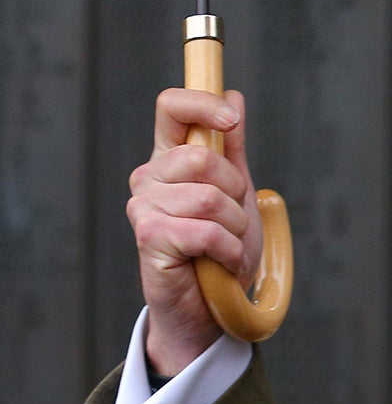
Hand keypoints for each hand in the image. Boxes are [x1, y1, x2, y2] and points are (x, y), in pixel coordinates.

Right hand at [127, 88, 264, 377]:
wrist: (210, 306)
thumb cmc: (221, 248)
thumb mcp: (236, 192)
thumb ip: (233, 148)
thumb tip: (234, 97)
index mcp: (169, 158)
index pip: (170, 108)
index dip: (202, 104)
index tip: (231, 120)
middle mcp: (149, 177)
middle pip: (203, 157)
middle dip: (235, 192)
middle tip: (233, 220)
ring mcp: (144, 207)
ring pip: (210, 197)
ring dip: (235, 226)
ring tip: (226, 244)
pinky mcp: (148, 238)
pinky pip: (205, 231)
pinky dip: (228, 249)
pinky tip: (220, 261)